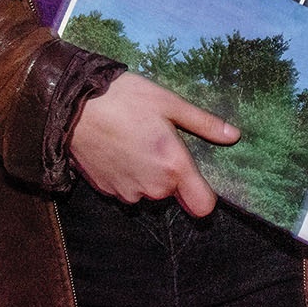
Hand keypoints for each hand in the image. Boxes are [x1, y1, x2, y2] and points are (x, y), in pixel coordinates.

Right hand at [67, 72, 237, 216]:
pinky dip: (127, 174)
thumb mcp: (169, 102)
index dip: (203, 193)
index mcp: (173, 166)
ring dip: (147, 174)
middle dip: (170, 173)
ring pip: (148, 192)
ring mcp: (128, 192)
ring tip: (134, 141)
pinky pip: (128, 189)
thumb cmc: (124, 99)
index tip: (196, 175)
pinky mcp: (107, 191)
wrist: (72, 106)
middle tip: (157, 140)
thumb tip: (234, 135)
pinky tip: (118, 149)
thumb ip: (203, 123)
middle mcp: (153, 187)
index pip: (204, 206)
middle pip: (173, 194)